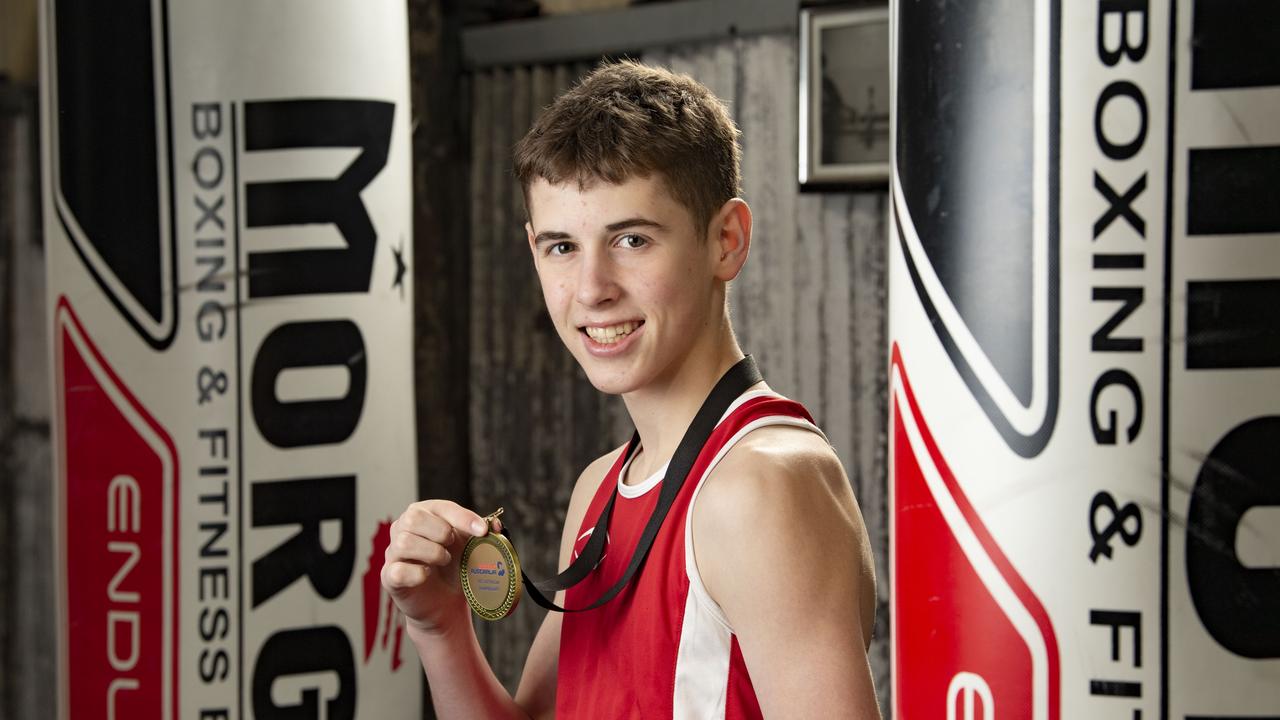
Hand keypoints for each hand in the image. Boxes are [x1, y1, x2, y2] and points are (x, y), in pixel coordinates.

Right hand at [381, 500, 499, 635]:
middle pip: (413, 518)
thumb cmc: (455, 567)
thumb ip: (484, 532)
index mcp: (424, 514)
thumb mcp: (470, 546)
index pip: (439, 507)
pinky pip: (397, 570)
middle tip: (452, 546)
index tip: (482, 531)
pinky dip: (417, 573)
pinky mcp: (390, 577)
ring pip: (404, 542)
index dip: (462, 518)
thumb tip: (495, 524)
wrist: (446, 603)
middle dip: (440, 532)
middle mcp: (402, 529)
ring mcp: (393, 553)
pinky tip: (428, 575)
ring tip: (443, 561)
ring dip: (432, 553)